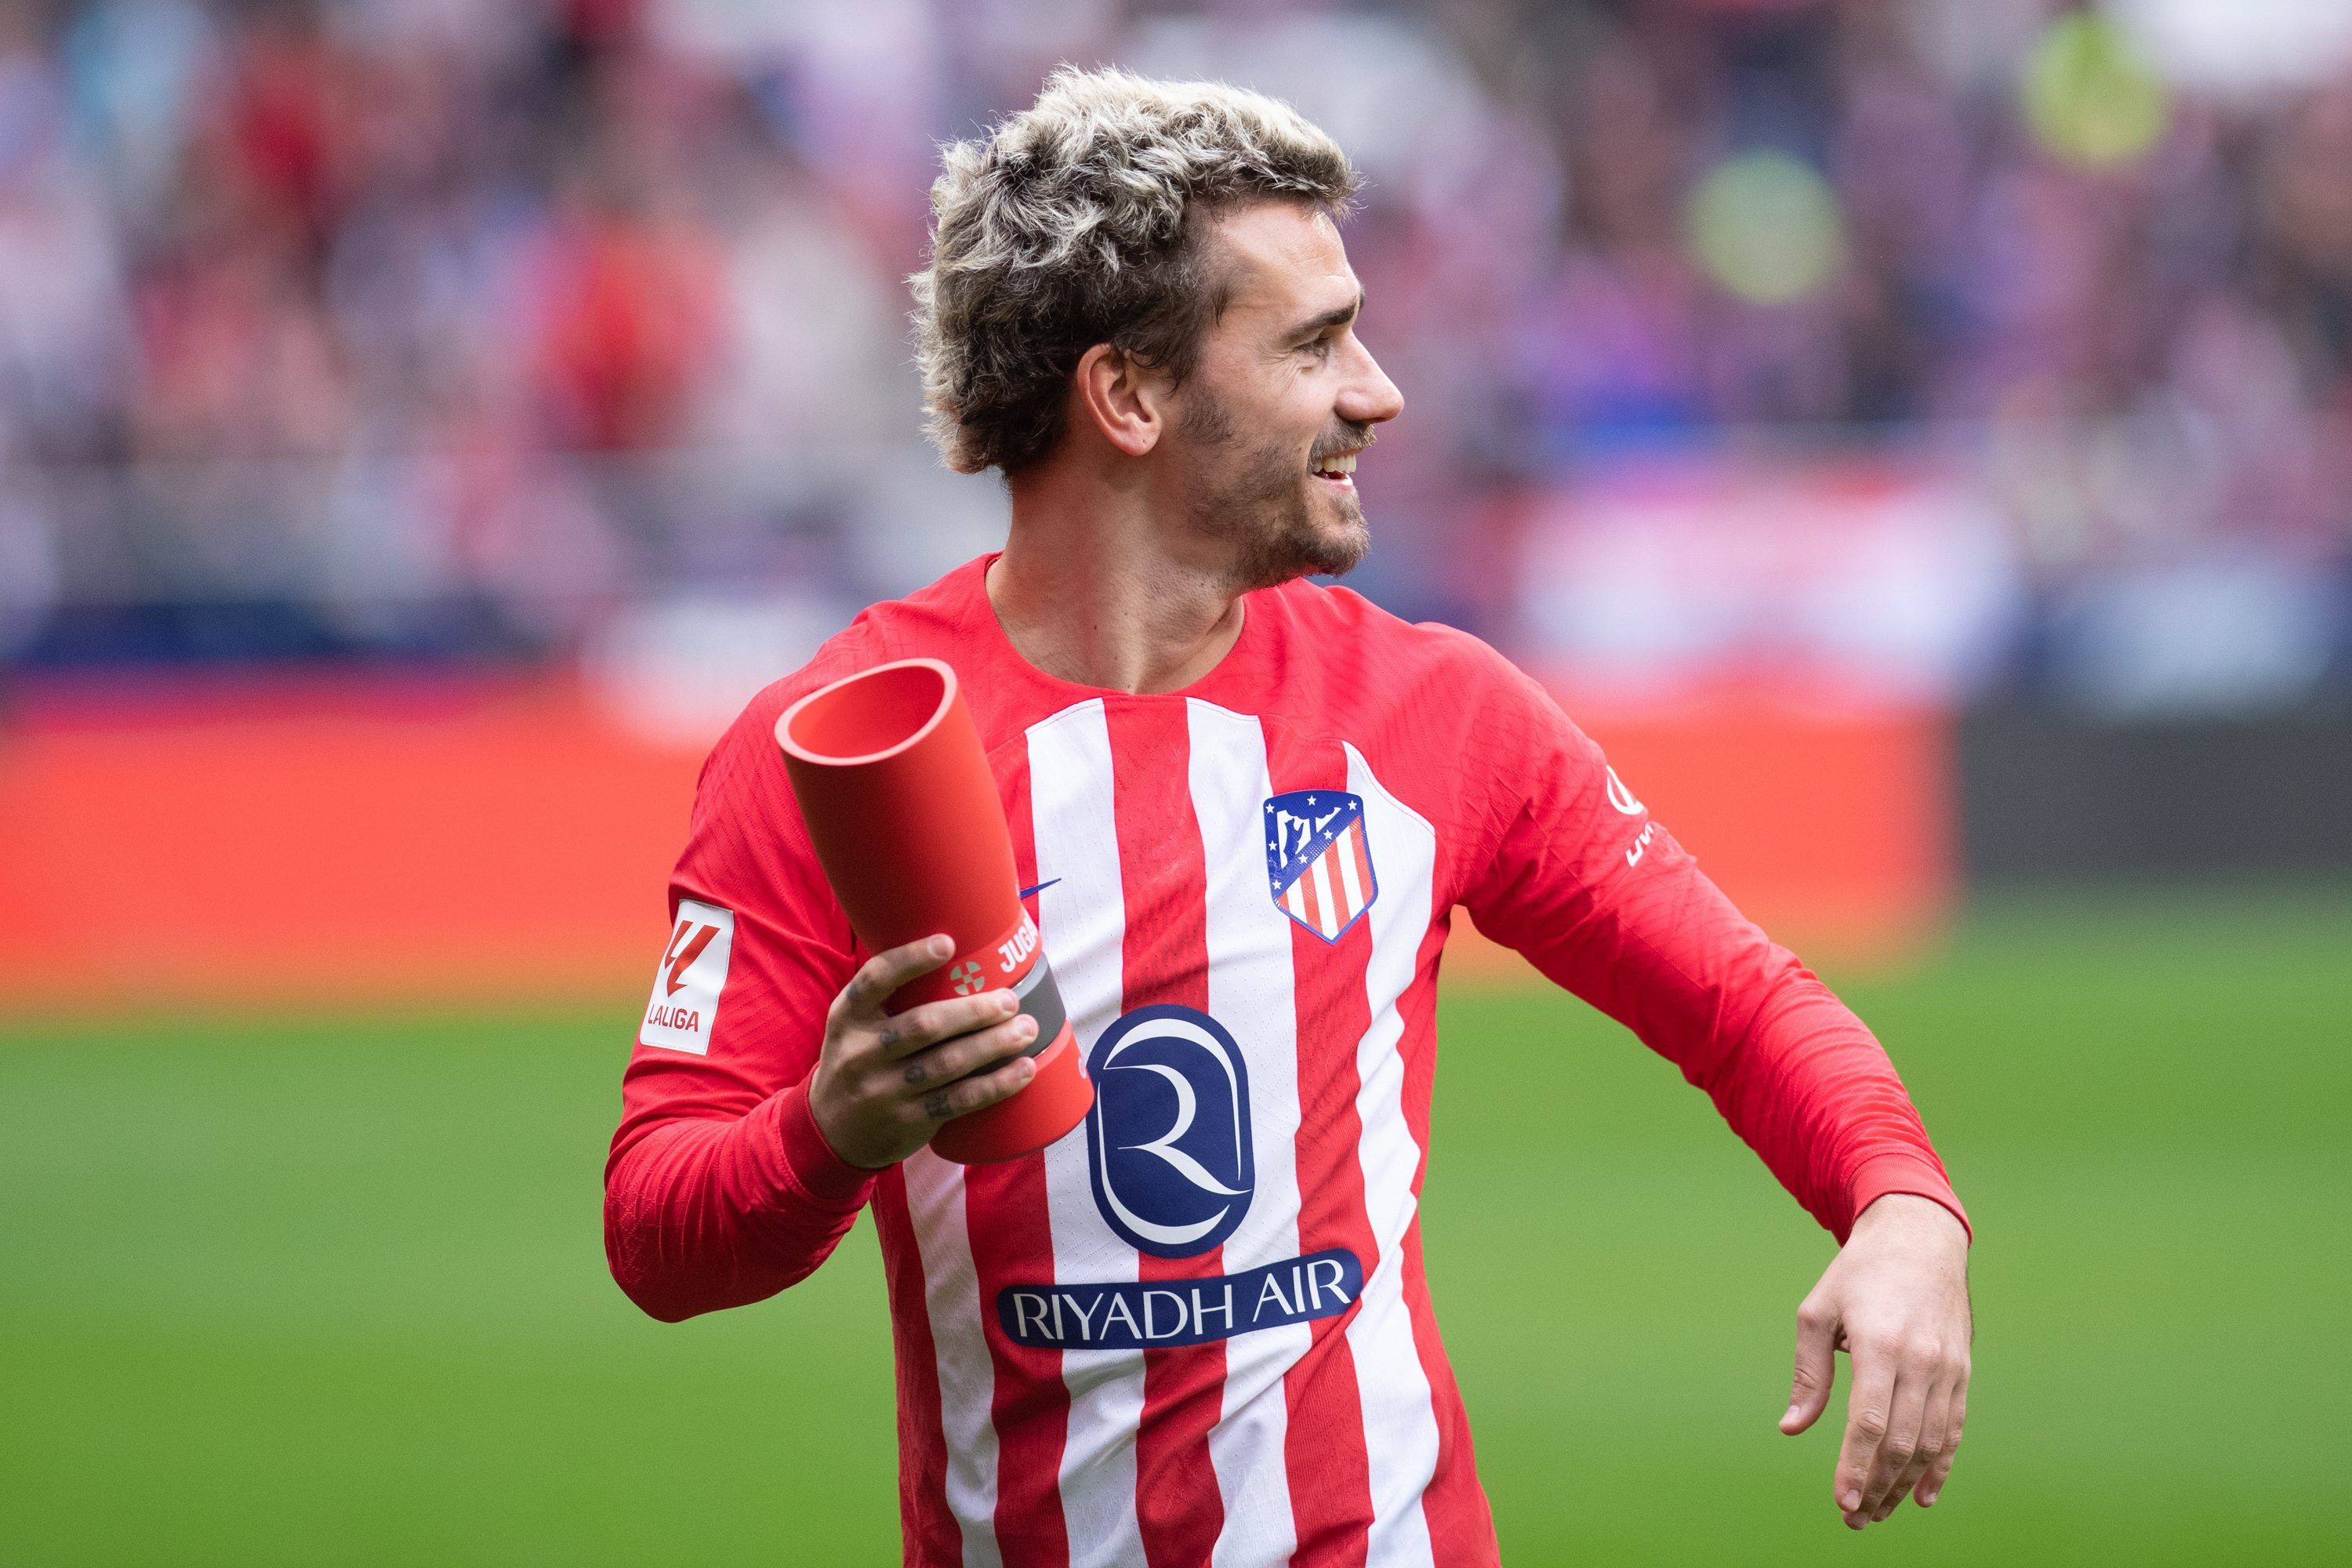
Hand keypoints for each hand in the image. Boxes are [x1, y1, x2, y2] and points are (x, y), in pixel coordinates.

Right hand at [807, 934, 1039, 1169]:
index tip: (948, 943)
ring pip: (947, 1063)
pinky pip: (958, 1100)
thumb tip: (955, 951)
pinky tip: (1023, 1070)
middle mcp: (862, 1053)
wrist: (832, 1131)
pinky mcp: (908, 1120)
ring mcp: (884, 1090)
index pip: (874, 980)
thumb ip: (888, 997)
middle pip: (923, 1025)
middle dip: (973, 1011)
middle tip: (1010, 1000)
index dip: (910, 959)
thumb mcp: (852, 1026)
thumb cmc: (858, 1061)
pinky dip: (995, 1085)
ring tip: (1026, 1029)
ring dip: (993, 1045)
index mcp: (848, 1018)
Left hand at [1779, 1193, 1971, 1529]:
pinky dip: (1939, 1466)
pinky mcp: (1962, 1373)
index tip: (1842, 1501)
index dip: (1856, 1467)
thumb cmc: (1858, 1274)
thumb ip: (1809, 1374)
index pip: (1870, 1422)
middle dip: (1877, 1487)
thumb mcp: (1817, 1312)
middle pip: (1902, 1442)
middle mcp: (1921, 1361)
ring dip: (1903, 1485)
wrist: (1920, 1239)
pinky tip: (1920, 1495)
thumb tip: (1791, 1428)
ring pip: (1929, 1443)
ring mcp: (1948, 1369)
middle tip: (1853, 1519)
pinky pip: (1953, 1430)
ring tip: (1877, 1512)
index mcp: (1881, 1345)